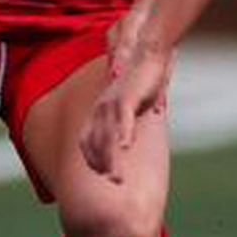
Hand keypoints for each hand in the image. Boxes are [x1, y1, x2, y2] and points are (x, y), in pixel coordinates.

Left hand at [80, 28, 172, 181]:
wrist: (148, 53)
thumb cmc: (142, 79)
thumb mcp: (132, 102)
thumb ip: (129, 118)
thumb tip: (134, 131)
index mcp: (100, 110)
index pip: (88, 140)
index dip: (92, 158)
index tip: (100, 174)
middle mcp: (101, 108)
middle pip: (95, 143)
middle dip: (100, 165)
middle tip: (111, 182)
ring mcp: (112, 103)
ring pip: (107, 137)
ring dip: (111, 159)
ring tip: (116, 178)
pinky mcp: (126, 97)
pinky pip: (122, 120)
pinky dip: (123, 135)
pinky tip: (127, 148)